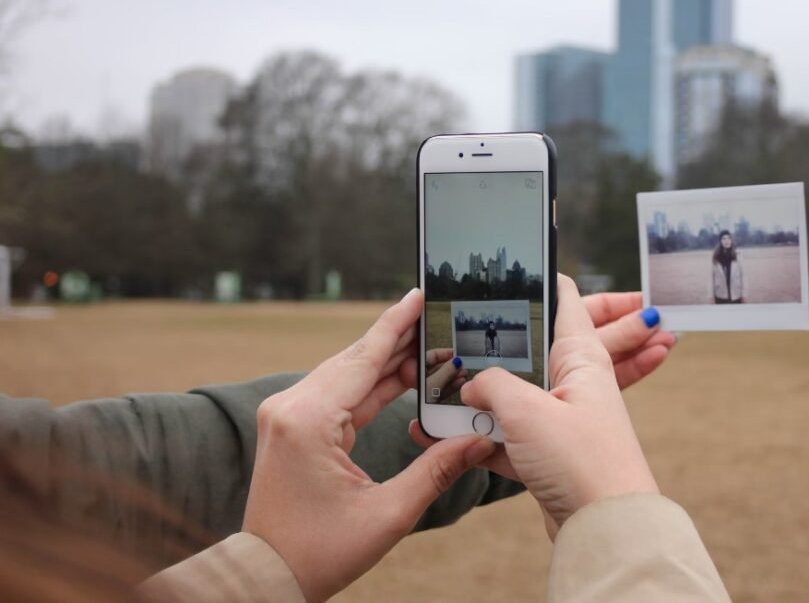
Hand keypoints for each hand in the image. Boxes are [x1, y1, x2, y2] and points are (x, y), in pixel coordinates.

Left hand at [242, 289, 495, 601]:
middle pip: (355, 358)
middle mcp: (290, 407)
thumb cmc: (318, 552)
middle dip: (399, 340)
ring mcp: (287, 415)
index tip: (418, 295)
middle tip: (439, 320)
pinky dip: (372, 385)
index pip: (362, 358)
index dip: (395, 325)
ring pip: (348, 373)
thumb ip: (437, 470)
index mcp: (307, 421)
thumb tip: (481, 440)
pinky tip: (403, 377)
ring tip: (431, 348)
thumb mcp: (388, 514)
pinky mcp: (292, 427)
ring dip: (388, 362)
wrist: (267, 574)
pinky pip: (338, 394)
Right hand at [460, 275, 658, 532]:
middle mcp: (574, 381)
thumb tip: (470, 382)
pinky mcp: (549, 453)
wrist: (606, 530)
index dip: (538, 278)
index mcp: (581, 356)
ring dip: (478, 397)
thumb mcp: (527, 412)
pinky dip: (480, 437)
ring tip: (437, 393)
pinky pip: (507, 434)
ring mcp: (561, 418)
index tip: (510, 262)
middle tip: (452, 333)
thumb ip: (491, 385)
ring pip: (511, 394)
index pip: (564, 299)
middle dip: (490, 345)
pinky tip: (447, 437)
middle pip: (528, 348)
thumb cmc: (582, 463)